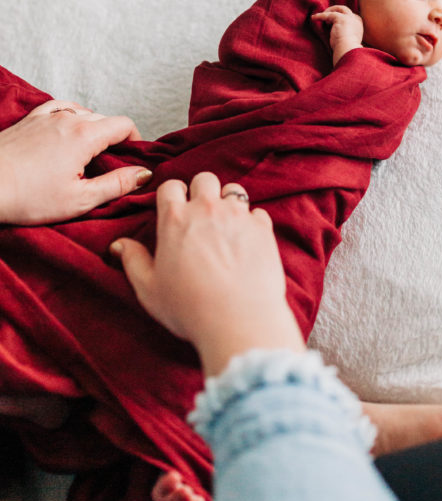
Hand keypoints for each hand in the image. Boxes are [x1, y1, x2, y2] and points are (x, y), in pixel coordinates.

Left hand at [0, 100, 149, 226]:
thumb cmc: (27, 197)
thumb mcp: (80, 199)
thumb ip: (117, 184)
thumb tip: (144, 174)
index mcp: (85, 135)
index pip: (124, 124)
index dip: (136, 141)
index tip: (133, 159)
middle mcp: (68, 118)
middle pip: (105, 119)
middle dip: (115, 138)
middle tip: (112, 165)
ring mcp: (46, 116)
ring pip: (83, 113)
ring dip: (93, 129)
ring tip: (89, 154)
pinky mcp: (29, 120)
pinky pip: (59, 108)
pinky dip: (70, 116)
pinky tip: (68, 129)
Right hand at [111, 174, 303, 375]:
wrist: (238, 321)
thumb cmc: (189, 308)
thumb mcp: (149, 289)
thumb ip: (133, 261)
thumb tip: (118, 245)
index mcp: (175, 219)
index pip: (170, 186)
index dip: (171, 194)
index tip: (174, 209)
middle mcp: (207, 209)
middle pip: (204, 179)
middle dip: (201, 191)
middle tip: (201, 214)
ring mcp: (238, 216)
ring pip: (234, 190)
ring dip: (228, 202)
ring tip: (225, 224)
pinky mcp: (263, 228)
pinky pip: (258, 212)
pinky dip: (252, 222)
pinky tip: (247, 241)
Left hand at [311, 5, 363, 65]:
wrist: (348, 50)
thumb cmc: (347, 49)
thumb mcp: (348, 40)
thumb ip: (345, 34)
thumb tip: (337, 35)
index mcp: (358, 25)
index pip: (351, 16)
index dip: (342, 17)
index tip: (333, 22)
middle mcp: (355, 19)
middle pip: (345, 9)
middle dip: (336, 10)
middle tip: (327, 15)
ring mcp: (348, 18)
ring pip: (338, 9)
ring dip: (329, 11)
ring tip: (320, 15)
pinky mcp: (340, 18)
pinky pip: (328, 15)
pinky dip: (320, 16)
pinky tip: (314, 18)